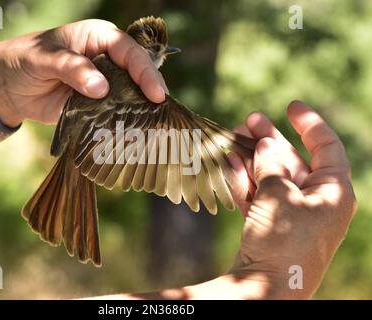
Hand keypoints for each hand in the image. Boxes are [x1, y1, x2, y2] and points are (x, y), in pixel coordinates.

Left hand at [0, 19, 166, 125]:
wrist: (7, 87)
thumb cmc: (24, 60)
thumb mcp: (44, 58)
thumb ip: (72, 68)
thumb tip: (102, 88)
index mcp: (98, 38)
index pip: (128, 51)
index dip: (144, 70)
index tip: (155, 93)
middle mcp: (107, 60)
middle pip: (137, 73)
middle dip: (150, 90)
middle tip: (161, 110)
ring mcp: (104, 84)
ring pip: (130, 94)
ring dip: (140, 109)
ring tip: (154, 124)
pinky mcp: (97, 105)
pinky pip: (114, 113)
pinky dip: (123, 122)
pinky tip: (133, 132)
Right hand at [225, 101, 356, 297]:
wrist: (266, 288)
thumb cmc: (283, 239)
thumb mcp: (278, 194)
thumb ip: (271, 163)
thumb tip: (267, 142)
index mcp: (334, 191)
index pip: (327, 146)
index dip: (309, 122)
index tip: (290, 105)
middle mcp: (318, 201)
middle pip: (294, 159)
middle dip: (270, 139)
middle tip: (248, 121)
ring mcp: (295, 215)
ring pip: (273, 177)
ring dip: (253, 158)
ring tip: (232, 139)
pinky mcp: (274, 227)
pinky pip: (263, 195)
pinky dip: (248, 181)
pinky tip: (230, 164)